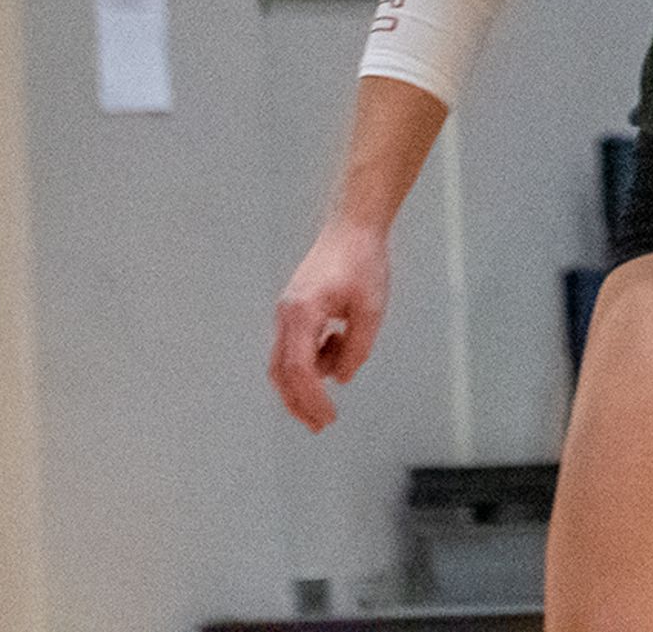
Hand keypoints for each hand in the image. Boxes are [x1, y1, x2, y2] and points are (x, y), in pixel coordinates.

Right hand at [270, 220, 393, 429]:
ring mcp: (287, 312)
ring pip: (285, 362)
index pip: (299, 369)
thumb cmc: (363, 263)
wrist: (352, 227)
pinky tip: (335, 348)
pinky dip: (310, 360)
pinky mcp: (294, 309)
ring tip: (334, 385)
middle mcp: (286, 315)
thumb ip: (356, 349)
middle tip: (320, 425)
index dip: (311, 399)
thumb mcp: (370, 310)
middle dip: (298, 403)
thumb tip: (340, 378)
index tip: (328, 417)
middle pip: (282, 372)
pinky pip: (294, 346)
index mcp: (302, 313)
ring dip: (306, 381)